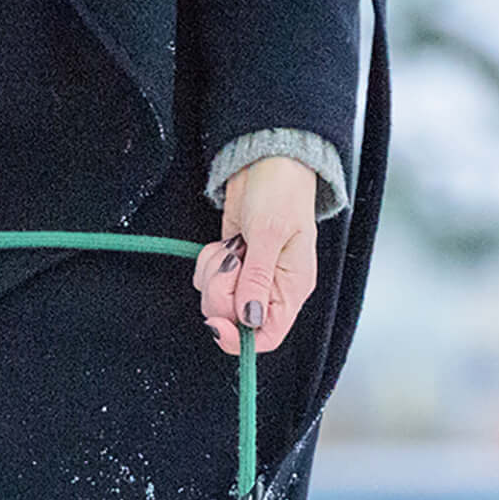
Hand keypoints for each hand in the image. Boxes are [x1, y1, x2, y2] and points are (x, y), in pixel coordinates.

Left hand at [193, 155, 324, 355]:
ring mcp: (249, 278)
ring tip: (231, 246)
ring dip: (213, 274)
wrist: (267, 161)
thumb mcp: (269, 233)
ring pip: (216, 301)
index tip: (217, 322)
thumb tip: (249, 319)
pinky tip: (224, 243)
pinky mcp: (232, 265)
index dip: (239, 338)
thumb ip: (257, 279)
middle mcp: (271, 289)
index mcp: (292, 289)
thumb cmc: (281, 189)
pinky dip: (207, 263)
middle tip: (230, 260)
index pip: (267, 337)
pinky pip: (207, 281)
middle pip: (233, 320)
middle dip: (220, 292)